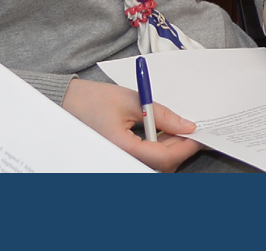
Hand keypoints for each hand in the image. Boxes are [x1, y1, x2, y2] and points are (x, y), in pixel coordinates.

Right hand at [62, 78, 201, 171]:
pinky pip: (145, 162)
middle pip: (162, 166)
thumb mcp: (132, 100)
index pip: (165, 157)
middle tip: (189, 129)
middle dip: (180, 149)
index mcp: (122, 148)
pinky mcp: (120, 159)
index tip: (199, 134)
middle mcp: (121, 160)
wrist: (65, 103)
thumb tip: (187, 126)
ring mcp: (120, 162)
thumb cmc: (93, 100)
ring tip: (174, 129)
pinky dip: (157, 151)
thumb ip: (162, 115)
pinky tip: (160, 135)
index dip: (186, 147)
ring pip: (155, 166)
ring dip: (169, 150)